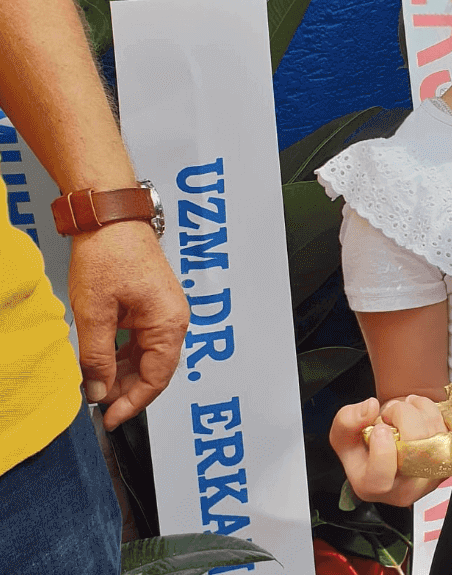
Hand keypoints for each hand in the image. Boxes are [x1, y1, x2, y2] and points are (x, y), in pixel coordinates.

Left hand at [68, 221, 188, 430]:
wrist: (110, 216)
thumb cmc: (109, 254)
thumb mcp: (95, 312)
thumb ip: (98, 356)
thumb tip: (98, 390)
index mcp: (168, 321)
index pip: (157, 377)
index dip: (133, 403)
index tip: (109, 419)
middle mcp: (173, 317)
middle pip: (154, 369)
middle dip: (125, 389)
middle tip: (96, 403)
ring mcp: (163, 309)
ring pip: (147, 355)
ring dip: (122, 372)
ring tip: (94, 383)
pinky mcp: (152, 303)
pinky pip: (142, 339)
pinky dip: (123, 353)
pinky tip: (102, 360)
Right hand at [330, 395, 447, 505]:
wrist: (387, 449)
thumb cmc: (363, 447)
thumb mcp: (343, 434)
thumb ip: (348, 420)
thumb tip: (371, 408)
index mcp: (372, 486)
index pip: (381, 477)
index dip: (382, 449)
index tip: (380, 427)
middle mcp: (404, 488)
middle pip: (415, 451)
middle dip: (404, 416)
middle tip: (391, 409)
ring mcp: (429, 478)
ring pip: (435, 436)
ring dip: (421, 409)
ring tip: (404, 407)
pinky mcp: (447, 463)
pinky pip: (449, 432)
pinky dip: (435, 414)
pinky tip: (419, 413)